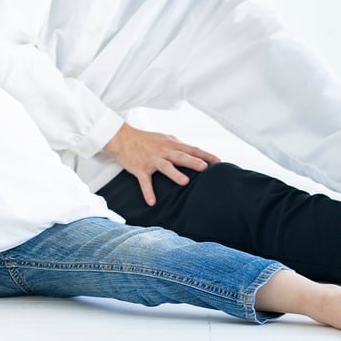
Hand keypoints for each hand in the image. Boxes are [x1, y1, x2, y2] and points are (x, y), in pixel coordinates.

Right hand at [104, 123, 220, 206]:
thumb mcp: (164, 138)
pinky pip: (145, 181)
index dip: (205, 155)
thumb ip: (178, 146)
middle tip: (205, 168)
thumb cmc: (145, 139)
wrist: (122, 137)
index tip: (218, 161)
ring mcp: (151, 160)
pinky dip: (148, 192)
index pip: (191, 149)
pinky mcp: (140, 168)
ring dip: (175, 174)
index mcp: (171, 144)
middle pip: (180, 156)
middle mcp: (163, 151)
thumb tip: (193, 152)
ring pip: (165, 166)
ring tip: (185, 182)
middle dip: (193, 161)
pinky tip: (152, 202)